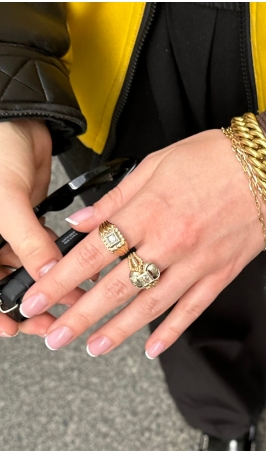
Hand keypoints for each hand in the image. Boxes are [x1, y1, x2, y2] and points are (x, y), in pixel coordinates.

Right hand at [0, 120, 82, 337]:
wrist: (17, 123)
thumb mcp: (7, 200)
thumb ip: (28, 241)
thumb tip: (47, 276)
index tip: (14, 328)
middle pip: (3, 285)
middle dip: (29, 303)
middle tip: (52, 318)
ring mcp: (7, 235)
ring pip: (25, 273)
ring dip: (48, 285)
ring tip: (72, 297)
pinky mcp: (29, 226)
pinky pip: (40, 253)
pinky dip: (56, 263)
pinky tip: (73, 271)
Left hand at [19, 129, 265, 356]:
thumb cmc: (215, 158)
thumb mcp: (156, 164)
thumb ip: (116, 198)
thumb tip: (81, 221)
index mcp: (148, 212)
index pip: (92, 253)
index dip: (60, 279)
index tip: (39, 297)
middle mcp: (169, 242)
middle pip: (114, 287)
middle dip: (79, 315)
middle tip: (55, 336)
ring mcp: (196, 263)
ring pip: (150, 305)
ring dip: (118, 330)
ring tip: (93, 347)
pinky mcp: (220, 274)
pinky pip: (192, 309)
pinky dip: (171, 331)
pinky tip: (152, 348)